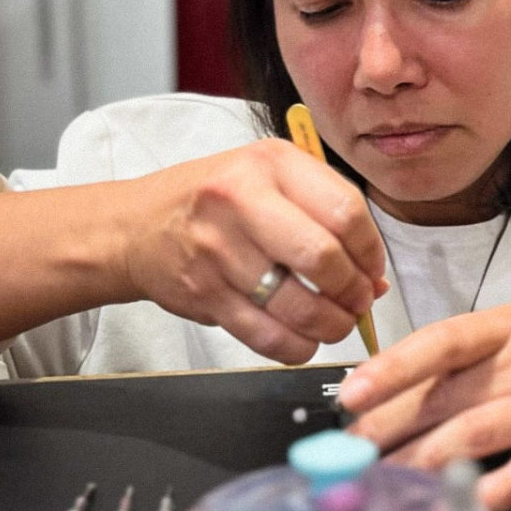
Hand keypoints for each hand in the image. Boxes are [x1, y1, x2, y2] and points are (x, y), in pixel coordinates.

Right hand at [120, 139, 386, 363]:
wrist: (135, 227)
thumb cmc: (215, 202)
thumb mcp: (271, 180)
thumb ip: (326, 217)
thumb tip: (375, 278)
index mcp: (271, 164)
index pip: (346, 211)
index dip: (371, 251)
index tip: (373, 270)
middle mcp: (241, 200)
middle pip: (324, 258)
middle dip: (353, 291)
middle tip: (358, 301)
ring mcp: (218, 249)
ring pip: (297, 304)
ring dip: (330, 325)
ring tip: (336, 323)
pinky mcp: (204, 293)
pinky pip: (266, 335)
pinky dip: (296, 346)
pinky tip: (304, 339)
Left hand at [338, 295, 510, 510]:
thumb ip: (478, 350)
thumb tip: (406, 382)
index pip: (443, 342)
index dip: (392, 369)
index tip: (351, 394)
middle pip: (447, 401)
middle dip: (389, 431)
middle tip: (349, 455)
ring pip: (475, 440)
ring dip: (422, 466)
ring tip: (384, 483)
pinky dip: (487, 495)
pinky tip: (455, 509)